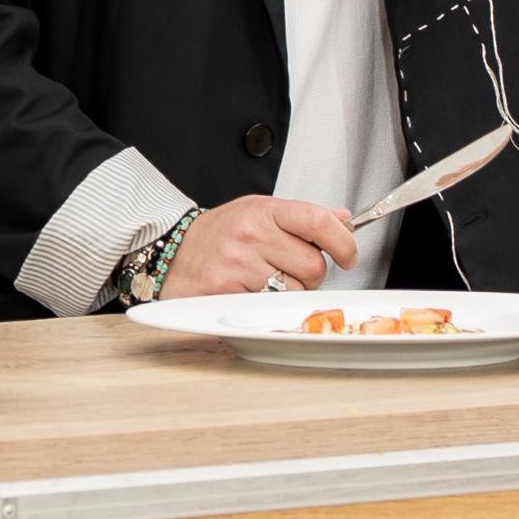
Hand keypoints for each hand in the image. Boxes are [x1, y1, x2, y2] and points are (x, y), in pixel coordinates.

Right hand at [163, 196, 360, 295]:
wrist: (170, 251)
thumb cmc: (218, 233)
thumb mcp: (259, 212)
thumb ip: (302, 218)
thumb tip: (343, 220)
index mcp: (263, 211)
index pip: (317, 221)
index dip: (343, 242)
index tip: (349, 255)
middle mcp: (251, 235)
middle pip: (313, 265)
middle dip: (311, 274)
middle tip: (291, 269)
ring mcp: (238, 264)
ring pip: (295, 290)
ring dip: (289, 292)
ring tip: (265, 279)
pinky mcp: (226, 291)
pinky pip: (269, 306)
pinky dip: (267, 305)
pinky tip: (250, 290)